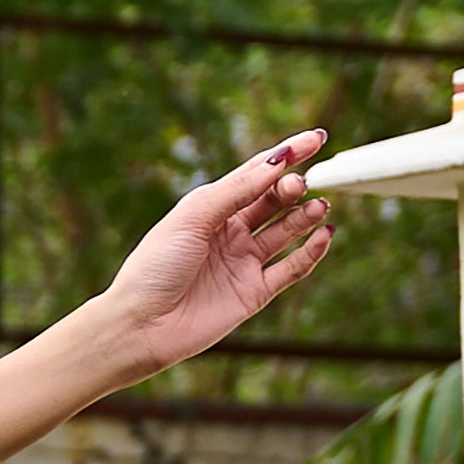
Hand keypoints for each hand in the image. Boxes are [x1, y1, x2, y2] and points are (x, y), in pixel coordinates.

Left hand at [92, 131, 332, 384]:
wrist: (140, 325)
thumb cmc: (154, 267)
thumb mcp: (192, 218)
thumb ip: (235, 190)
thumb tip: (276, 162)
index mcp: (210, 208)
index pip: (255, 174)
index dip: (287, 155)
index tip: (317, 138)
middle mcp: (229, 232)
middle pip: (273, 200)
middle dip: (292, 188)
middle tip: (301, 185)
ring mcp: (243, 262)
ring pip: (286, 231)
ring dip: (305, 216)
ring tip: (319, 206)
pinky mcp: (253, 292)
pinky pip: (291, 268)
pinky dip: (311, 251)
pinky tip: (324, 235)